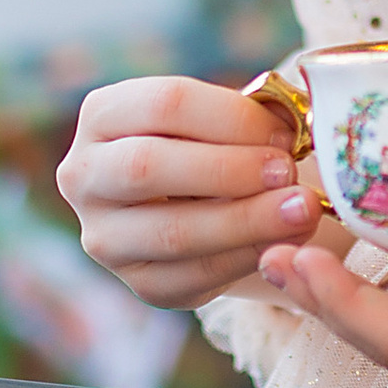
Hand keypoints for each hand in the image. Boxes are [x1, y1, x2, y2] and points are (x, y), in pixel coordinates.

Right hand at [56, 76, 331, 309]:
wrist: (202, 203)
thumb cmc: (213, 144)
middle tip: (287, 171)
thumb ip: (251, 118)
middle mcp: (85, 176)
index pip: (164, 104)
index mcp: (102, 115)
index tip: (284, 133)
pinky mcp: (139, 283)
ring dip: (246, 221)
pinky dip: (245, 259)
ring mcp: (105, 236)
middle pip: (148, 167)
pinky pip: (193, 277)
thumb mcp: (222, 118)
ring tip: (302, 209)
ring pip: (172, 232)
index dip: (231, 117)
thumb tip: (295, 129)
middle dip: (228, 169)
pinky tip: (284, 244)